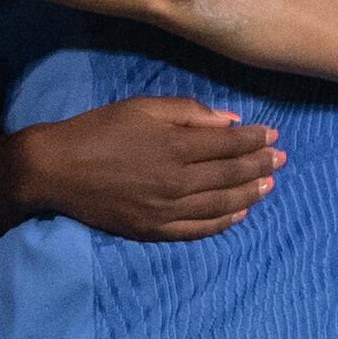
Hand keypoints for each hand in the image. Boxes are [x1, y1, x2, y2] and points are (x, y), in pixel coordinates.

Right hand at [11, 97, 284, 240]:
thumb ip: (189, 113)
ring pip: (222, 205)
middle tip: (281, 159)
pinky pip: (199, 230)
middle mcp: (177, 182)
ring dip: (250, 195)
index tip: (273, 135)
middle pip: (231, 175)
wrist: (56, 171)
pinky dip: (224, 223)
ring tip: (269, 185)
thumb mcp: (142, 108)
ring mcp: (167, 211)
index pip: (230, 144)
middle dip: (260, 165)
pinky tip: (240, 214)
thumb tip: (230, 122)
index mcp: (175, 146)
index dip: (256, 140)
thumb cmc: (98, 131)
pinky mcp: (154, 230)